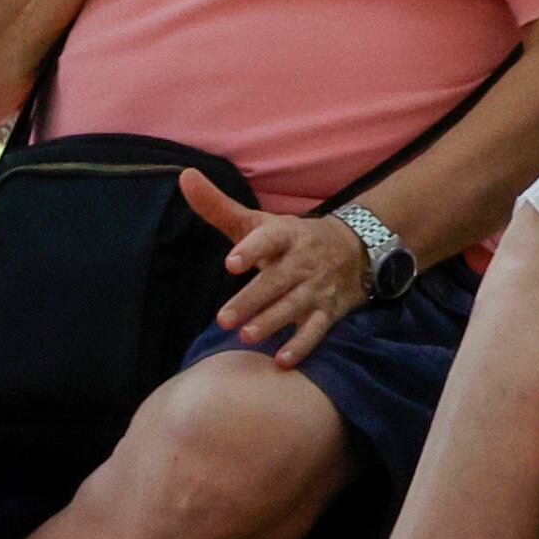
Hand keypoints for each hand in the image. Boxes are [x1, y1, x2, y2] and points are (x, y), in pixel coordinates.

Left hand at [181, 172, 368, 369]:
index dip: (252, 249)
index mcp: (286, 234)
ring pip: (294, 306)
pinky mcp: (328, 311)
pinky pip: (316, 330)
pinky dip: (302, 346)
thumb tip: (184, 177)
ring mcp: (317, 288)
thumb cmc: (291, 239)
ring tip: (247, 337)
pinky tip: (282, 361)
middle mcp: (303, 261)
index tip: (231, 263)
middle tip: (223, 320)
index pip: (270, 239)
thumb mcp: (259, 222)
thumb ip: (219, 206)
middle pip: (277, 281)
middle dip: (251, 300)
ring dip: (272, 322)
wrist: (354, 249)